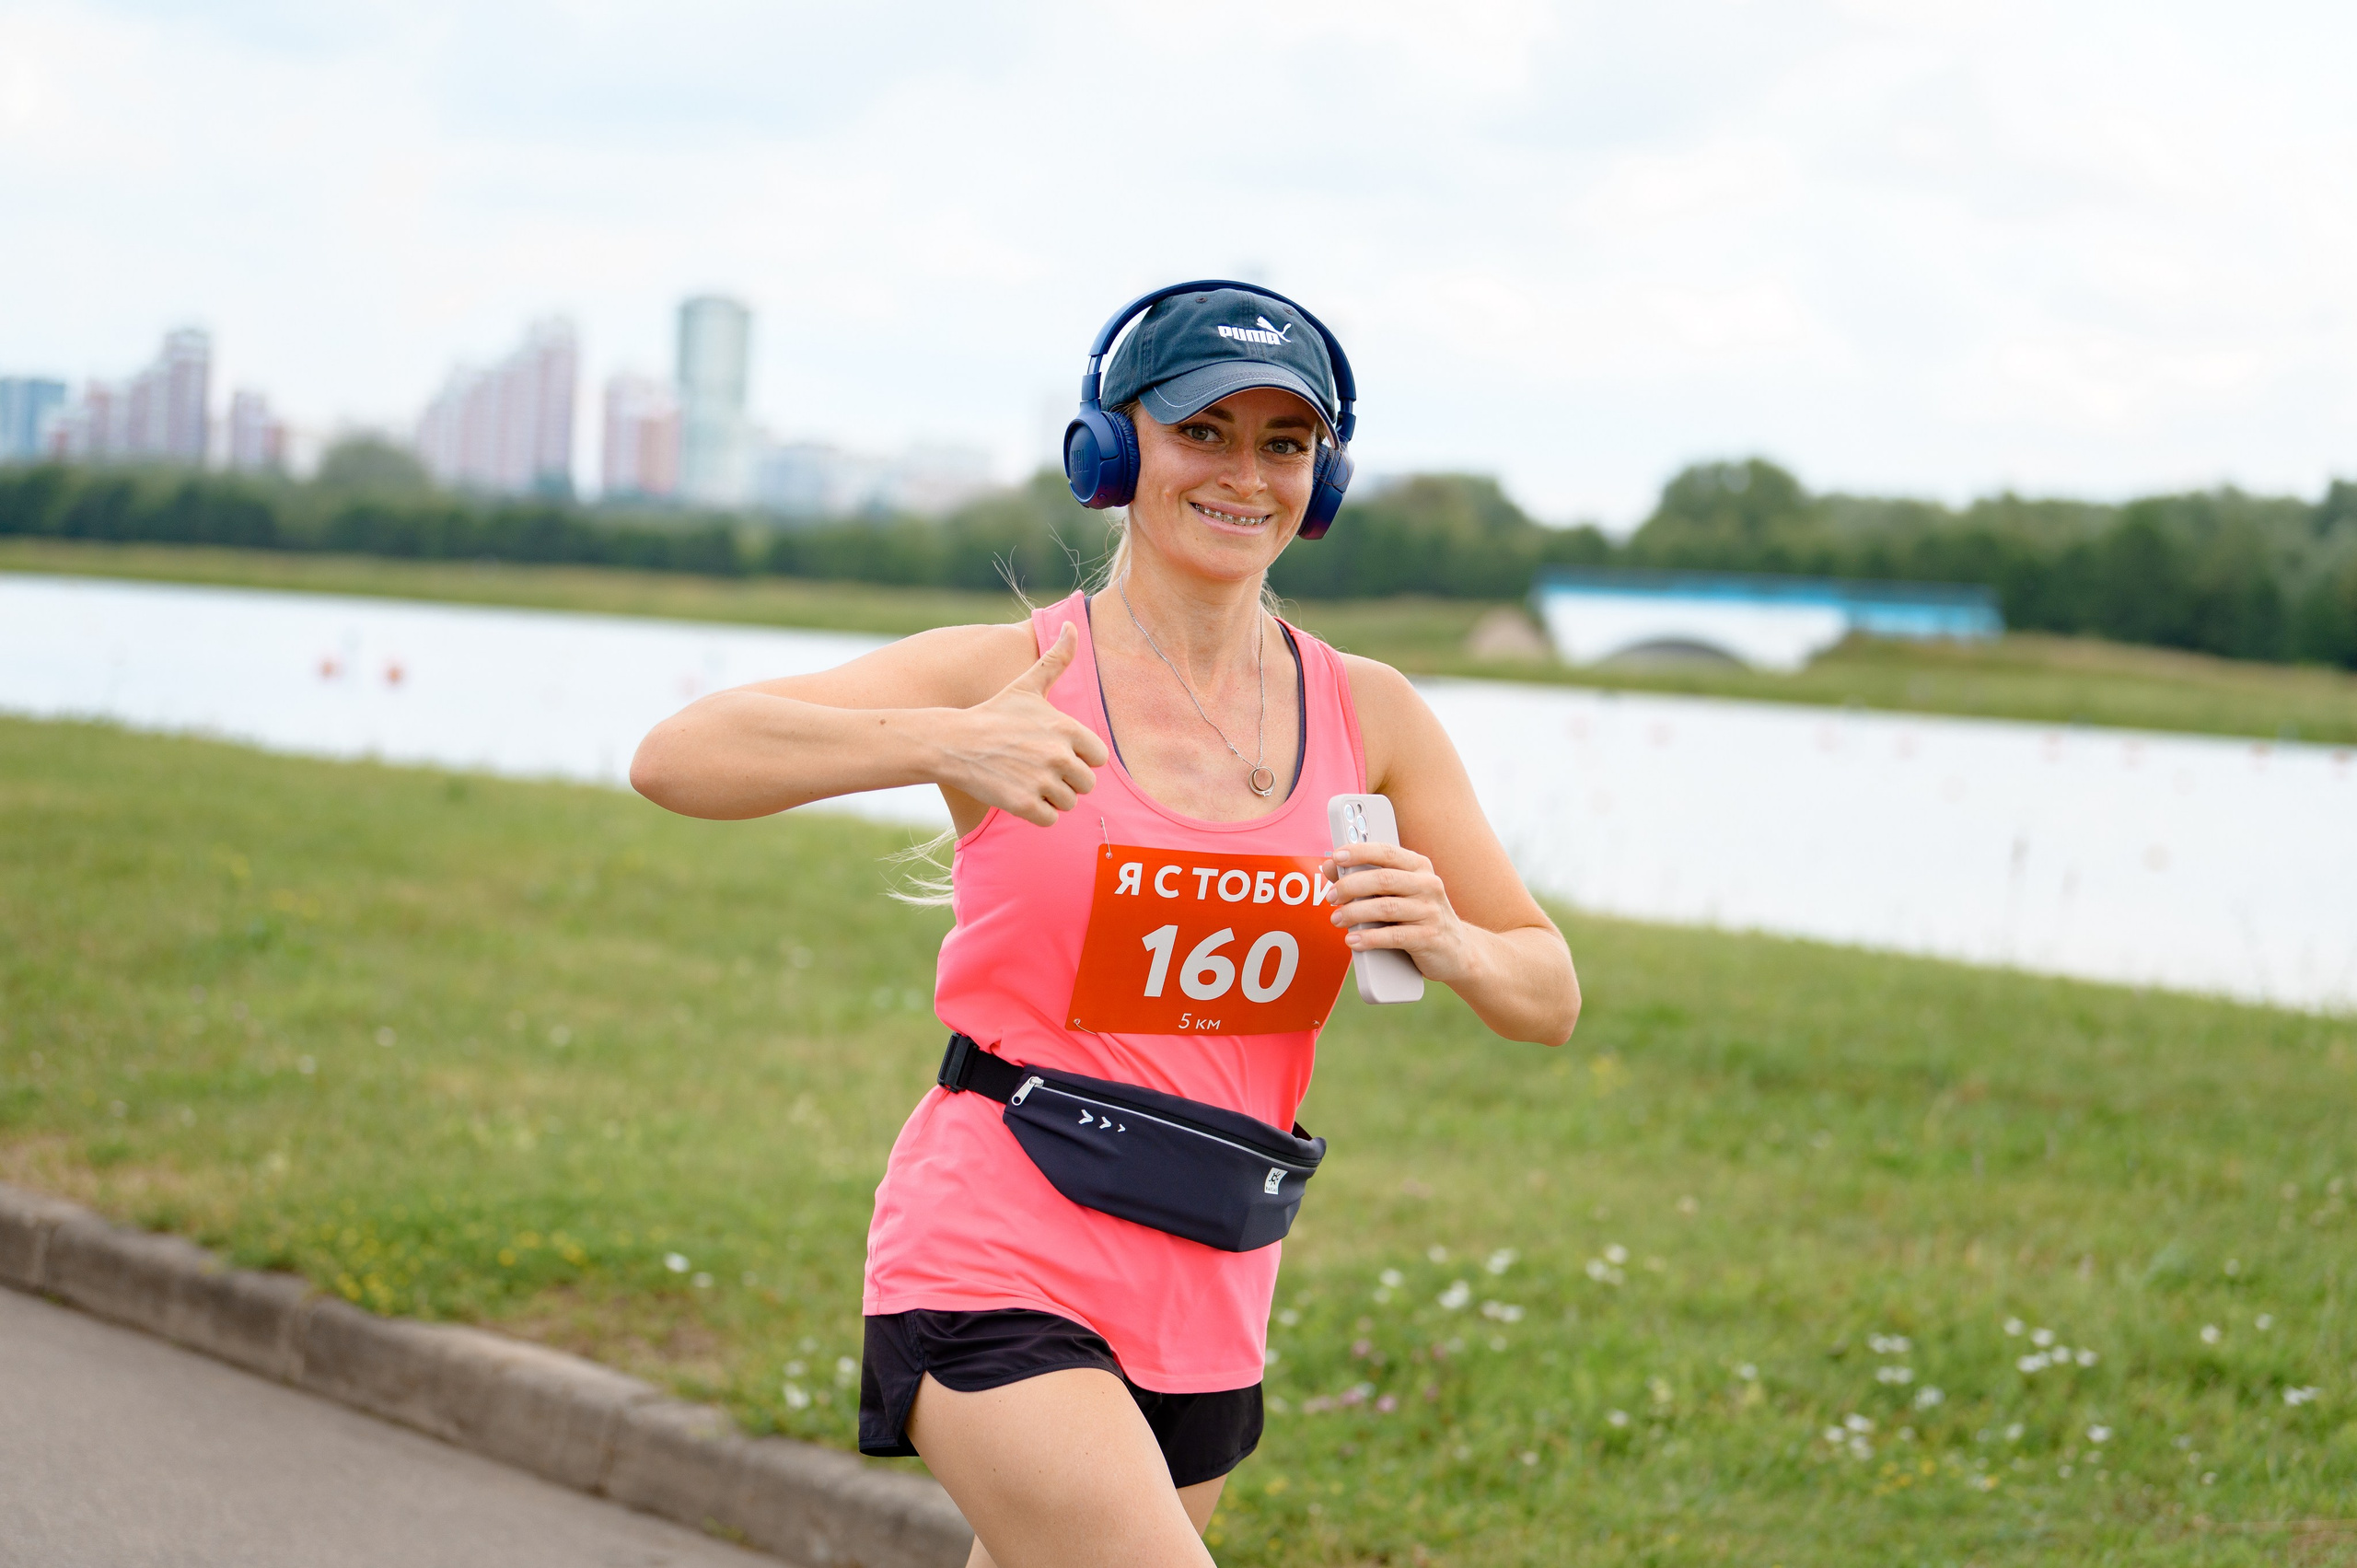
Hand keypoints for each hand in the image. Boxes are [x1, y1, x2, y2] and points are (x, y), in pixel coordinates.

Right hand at [939, 623, 1111, 826]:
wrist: (954, 743)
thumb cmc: (995, 713)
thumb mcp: (1028, 685)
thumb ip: (1057, 659)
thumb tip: (1073, 624)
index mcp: (1066, 729)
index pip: (1099, 758)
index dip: (1080, 757)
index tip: (1056, 751)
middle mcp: (1058, 756)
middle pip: (1086, 784)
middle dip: (1067, 780)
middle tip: (1039, 768)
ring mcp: (1041, 782)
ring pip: (1069, 803)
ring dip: (1052, 797)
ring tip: (1027, 779)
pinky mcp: (1024, 805)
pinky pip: (1051, 819)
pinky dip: (1038, 813)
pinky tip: (1019, 795)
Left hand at [1320, 841, 1476, 985]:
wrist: (1457, 951)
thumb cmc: (1418, 916)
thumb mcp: (1397, 893)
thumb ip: (1365, 879)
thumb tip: (1330, 866)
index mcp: (1419, 868)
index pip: (1387, 852)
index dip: (1359, 852)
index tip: (1336, 856)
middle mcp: (1428, 885)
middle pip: (1383, 880)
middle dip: (1351, 886)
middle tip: (1331, 897)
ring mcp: (1431, 912)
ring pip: (1386, 908)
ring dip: (1355, 914)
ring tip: (1337, 919)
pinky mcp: (1430, 938)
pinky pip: (1395, 937)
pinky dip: (1369, 938)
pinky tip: (1353, 940)